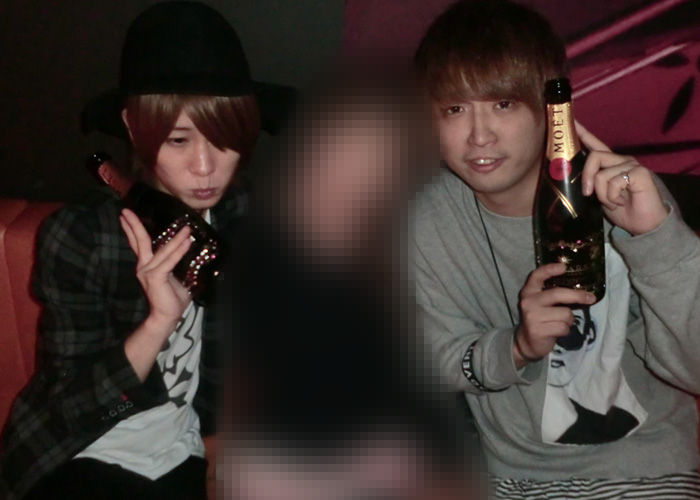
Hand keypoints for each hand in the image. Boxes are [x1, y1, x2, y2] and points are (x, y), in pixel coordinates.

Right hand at [120, 209, 192, 328]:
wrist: (166, 316)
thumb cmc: (172, 298)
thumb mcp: (176, 277)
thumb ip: (178, 264)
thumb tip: (192, 253)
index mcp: (147, 266)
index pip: (138, 244)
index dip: (132, 229)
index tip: (126, 216)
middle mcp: (144, 266)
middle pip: (140, 241)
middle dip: (133, 224)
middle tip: (126, 210)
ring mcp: (148, 272)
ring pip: (163, 250)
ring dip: (176, 238)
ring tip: (186, 228)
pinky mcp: (156, 277)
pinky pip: (170, 261)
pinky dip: (179, 251)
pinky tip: (187, 242)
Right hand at [514, 263, 595, 367]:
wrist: (525, 342)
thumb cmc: (538, 319)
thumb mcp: (539, 303)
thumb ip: (551, 294)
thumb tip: (578, 289)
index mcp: (528, 292)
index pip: (536, 276)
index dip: (549, 269)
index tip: (563, 267)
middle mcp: (528, 302)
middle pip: (557, 294)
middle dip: (577, 296)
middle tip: (590, 298)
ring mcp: (532, 316)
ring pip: (565, 313)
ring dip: (569, 320)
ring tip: (560, 323)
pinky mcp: (538, 330)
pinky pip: (564, 327)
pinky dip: (565, 330)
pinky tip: (557, 331)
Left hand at [576, 121, 667, 234]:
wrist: (642, 224)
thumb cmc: (621, 210)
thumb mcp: (599, 195)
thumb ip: (590, 182)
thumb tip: (570, 175)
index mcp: (610, 164)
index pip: (595, 145)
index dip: (583, 133)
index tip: (571, 122)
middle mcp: (621, 160)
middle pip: (594, 156)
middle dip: (587, 177)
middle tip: (588, 194)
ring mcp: (631, 165)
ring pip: (601, 174)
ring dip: (602, 195)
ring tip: (614, 202)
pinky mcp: (639, 173)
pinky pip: (614, 181)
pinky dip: (612, 196)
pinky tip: (621, 202)